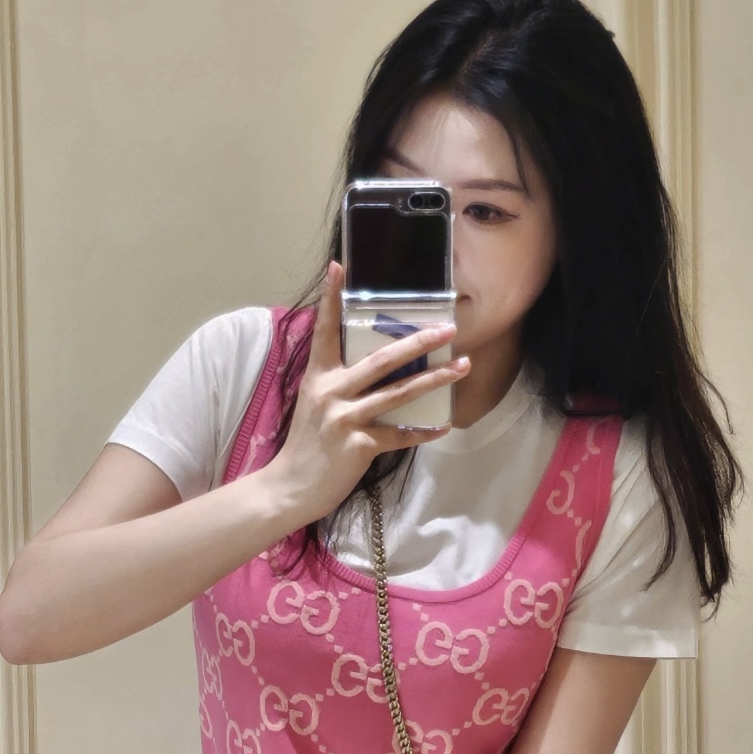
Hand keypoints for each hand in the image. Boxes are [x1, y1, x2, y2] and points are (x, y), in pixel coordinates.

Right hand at [259, 260, 466, 529]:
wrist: (290, 487)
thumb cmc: (306, 445)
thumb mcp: (314, 404)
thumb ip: (338, 383)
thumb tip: (374, 366)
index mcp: (318, 377)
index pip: (325, 330)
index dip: (331, 298)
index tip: (339, 266)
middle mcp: (331, 392)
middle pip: (381, 359)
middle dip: (418, 341)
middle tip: (447, 327)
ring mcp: (346, 418)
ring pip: (399, 393)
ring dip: (435, 379)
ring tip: (463, 366)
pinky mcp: (359, 445)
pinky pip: (400, 435)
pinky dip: (423, 432)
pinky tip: (444, 426)